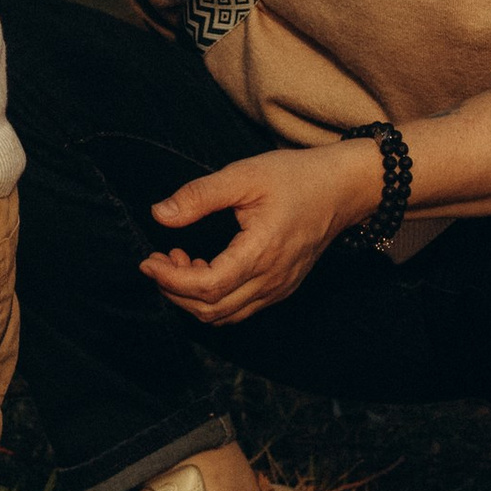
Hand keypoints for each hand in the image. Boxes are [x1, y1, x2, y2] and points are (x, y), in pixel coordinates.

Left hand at [137, 142, 381, 328]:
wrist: (342, 188)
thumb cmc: (296, 177)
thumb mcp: (244, 175)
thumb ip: (200, 196)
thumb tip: (159, 214)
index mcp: (262, 252)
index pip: (207, 286)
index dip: (171, 278)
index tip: (148, 260)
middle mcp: (272, 280)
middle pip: (212, 310)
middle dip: (175, 290)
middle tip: (159, 259)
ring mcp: (279, 288)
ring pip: (226, 315)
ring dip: (193, 297)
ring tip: (179, 260)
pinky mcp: (282, 287)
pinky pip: (241, 308)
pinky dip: (214, 298)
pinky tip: (205, 266)